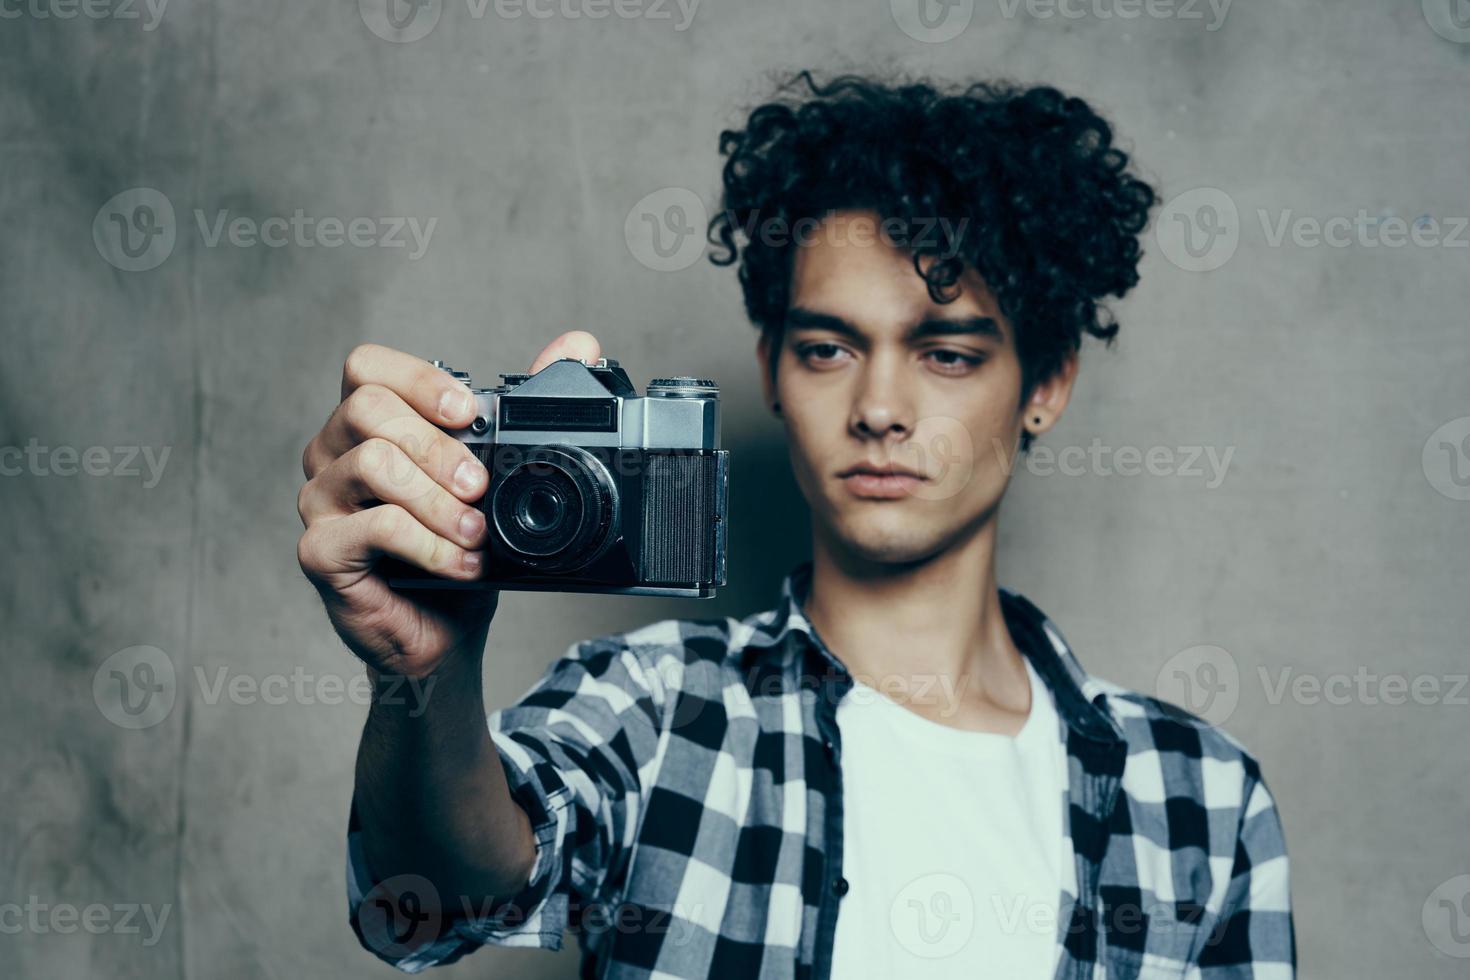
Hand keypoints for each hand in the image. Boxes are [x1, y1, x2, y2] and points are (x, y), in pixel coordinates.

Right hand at [297, 331, 602, 678]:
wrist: (444, 634)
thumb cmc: (460, 550)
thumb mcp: (499, 475)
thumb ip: (524, 406)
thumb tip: (577, 343)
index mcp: (368, 425)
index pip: (367, 367)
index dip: (418, 379)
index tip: (470, 412)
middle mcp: (333, 453)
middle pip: (367, 408)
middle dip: (439, 446)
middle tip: (480, 486)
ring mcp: (320, 501)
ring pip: (372, 463)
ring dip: (439, 500)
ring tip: (477, 532)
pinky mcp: (320, 551)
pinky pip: (375, 527)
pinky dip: (431, 544)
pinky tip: (461, 563)